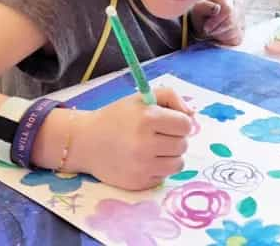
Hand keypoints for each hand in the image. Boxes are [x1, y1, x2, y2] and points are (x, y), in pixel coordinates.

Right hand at [73, 88, 193, 189]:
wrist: (86, 141)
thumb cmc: (117, 117)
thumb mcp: (142, 97)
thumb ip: (171, 97)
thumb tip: (193, 116)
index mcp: (147, 118)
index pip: (185, 125)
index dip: (181, 122)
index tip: (169, 122)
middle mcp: (145, 143)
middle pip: (183, 145)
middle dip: (175, 138)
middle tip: (158, 135)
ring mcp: (141, 166)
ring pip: (178, 163)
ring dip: (171, 155)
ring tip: (154, 148)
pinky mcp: (138, 183)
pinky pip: (164, 176)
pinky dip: (158, 168)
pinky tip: (144, 160)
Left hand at [190, 0, 244, 45]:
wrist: (202, 25)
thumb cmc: (200, 15)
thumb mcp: (198, 10)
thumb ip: (205, 7)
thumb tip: (216, 8)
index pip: (228, 10)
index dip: (216, 22)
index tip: (206, 27)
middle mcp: (238, 4)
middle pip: (232, 22)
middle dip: (217, 30)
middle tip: (208, 31)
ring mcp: (242, 17)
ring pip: (235, 32)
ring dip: (220, 36)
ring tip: (213, 31)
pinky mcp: (242, 30)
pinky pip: (236, 39)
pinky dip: (225, 41)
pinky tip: (219, 35)